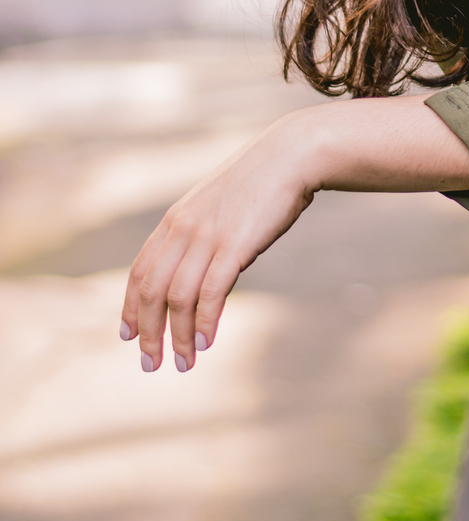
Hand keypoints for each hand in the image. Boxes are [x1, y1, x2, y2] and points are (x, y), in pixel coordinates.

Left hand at [120, 112, 319, 372]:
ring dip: (177, 336)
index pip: (140, 271)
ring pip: (178, 298)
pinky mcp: (234, 245)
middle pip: (151, 291)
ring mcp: (207, 236)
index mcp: (175, 221)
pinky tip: (205, 342)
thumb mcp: (219, 208)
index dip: (130, 307)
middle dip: (148, 332)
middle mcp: (182, 230)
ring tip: (184, 363)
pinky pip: (210, 292)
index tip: (128, 336)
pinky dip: (204, 322)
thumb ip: (203, 235)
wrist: (289, 156)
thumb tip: (203, 271)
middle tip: (150, 364)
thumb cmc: (260, 184)